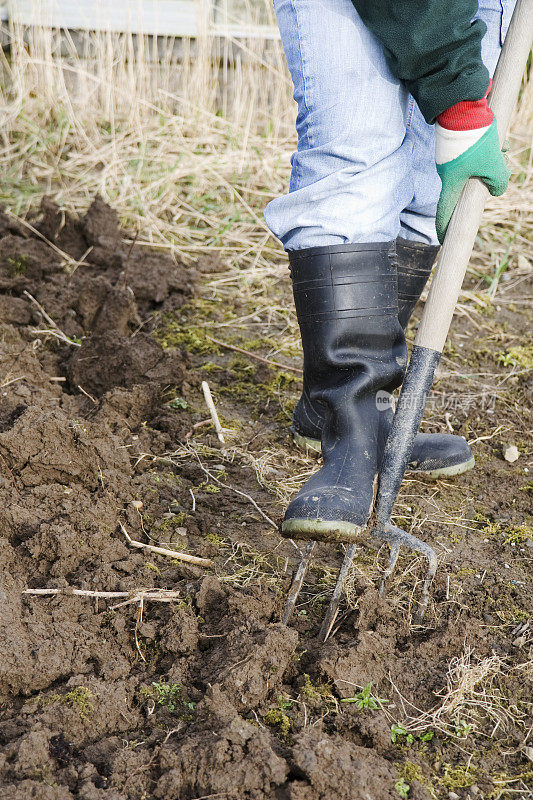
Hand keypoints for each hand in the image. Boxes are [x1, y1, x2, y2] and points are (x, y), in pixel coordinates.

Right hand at [435, 90, 509, 243]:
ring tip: (500, 151)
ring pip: (469, 168)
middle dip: (478, 185)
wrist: (462, 106)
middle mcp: (446, 172)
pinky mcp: (453, 145)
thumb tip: (496, 189)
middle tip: (492, 179)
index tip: (444, 240)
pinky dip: (484, 151)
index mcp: (451, 183)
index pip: (445, 212)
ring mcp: (448, 158)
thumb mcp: (494, 165)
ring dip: (486, 164)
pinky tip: (496, 141)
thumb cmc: (475, 140)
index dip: (445, 228)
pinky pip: (470, 154)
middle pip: (462, 189)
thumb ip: (498, 183)